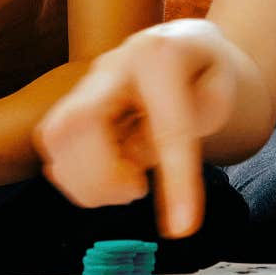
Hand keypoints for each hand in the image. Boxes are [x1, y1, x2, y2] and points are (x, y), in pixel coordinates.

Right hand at [35, 19, 236, 238]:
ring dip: (87, 181)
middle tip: (137, 190)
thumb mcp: (221, 96)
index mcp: (160, 57)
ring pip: (57, 136)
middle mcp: (113, 65)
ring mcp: (88, 82)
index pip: (166, 127)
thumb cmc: (208, 73)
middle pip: (80, 123)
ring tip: (127, 184)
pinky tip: (109, 175)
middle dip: (102, 175)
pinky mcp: (73, 101)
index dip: (175, 181)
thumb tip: (134, 159)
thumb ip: (186, 130)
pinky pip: (55, 144)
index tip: (181, 228)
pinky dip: (77, 175)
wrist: (186, 46)